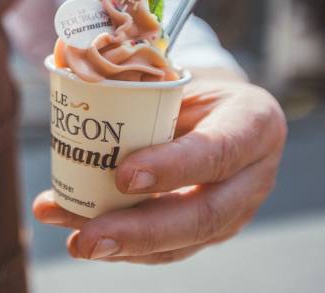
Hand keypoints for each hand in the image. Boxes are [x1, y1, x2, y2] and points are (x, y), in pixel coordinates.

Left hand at [33, 74, 286, 263]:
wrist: (219, 109)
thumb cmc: (191, 86)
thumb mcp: (180, 75)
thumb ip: (142, 86)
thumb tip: (71, 80)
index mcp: (253, 123)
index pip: (217, 151)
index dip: (172, 167)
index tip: (123, 176)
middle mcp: (253, 175)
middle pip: (201, 215)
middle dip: (140, 231)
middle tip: (88, 236)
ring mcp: (235, 211)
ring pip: (181, 241)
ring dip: (122, 246)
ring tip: (76, 241)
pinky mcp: (210, 231)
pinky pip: (166, 249)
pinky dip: (122, 248)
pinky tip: (79, 238)